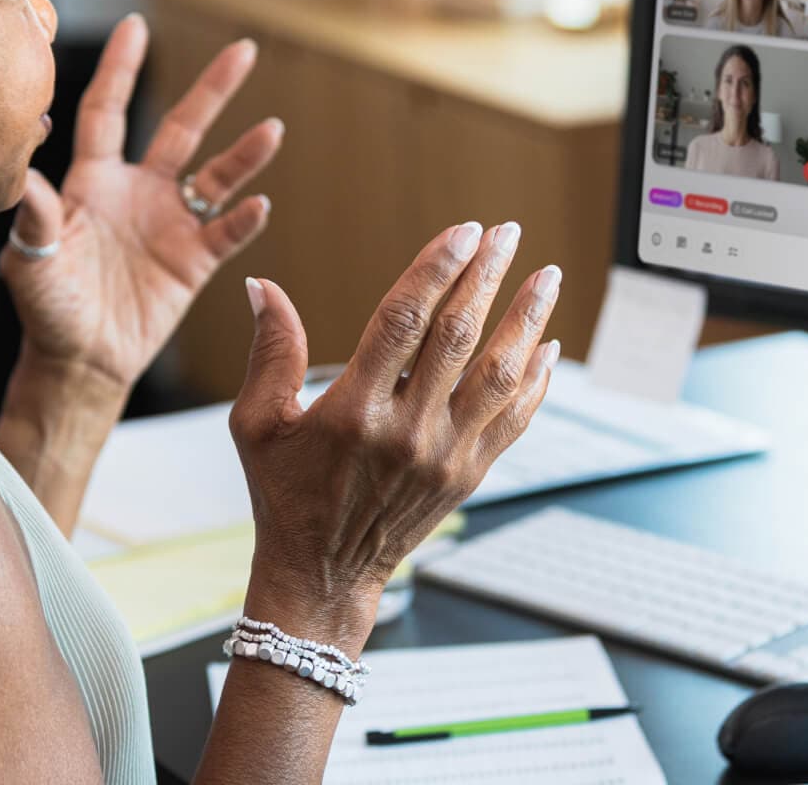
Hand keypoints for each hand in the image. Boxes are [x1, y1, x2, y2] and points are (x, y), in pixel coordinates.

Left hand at [0, 14, 282, 396]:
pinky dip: (245, 219)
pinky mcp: (195, 259)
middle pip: (182, 127)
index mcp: (95, 181)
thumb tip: (26, 173)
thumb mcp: (30, 260)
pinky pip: (227, 232)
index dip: (121, 69)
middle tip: (245, 50)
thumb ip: (35, 215)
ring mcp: (172, 222)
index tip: (136, 26)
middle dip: (212, 89)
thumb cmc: (47, 307)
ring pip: (217, 175)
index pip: (108, 111)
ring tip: (273, 129)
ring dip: (245, 153)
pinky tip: (260, 203)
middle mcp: (140, 191)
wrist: (81, 360)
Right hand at [231, 222, 560, 642]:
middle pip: (458, 337)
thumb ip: (269, 351)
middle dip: (486, 277)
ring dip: (527, 321)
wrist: (324, 576)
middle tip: (507, 233)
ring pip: (499, 374)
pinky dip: (535, 380)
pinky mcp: (469, 475)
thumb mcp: (258, 423)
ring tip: (548, 276)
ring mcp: (445, 456)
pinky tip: (548, 345)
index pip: (403, 321)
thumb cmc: (285, 494)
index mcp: (354, 411)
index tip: (464, 231)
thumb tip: (261, 286)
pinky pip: (514, 419)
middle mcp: (406, 432)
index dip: (436, 269)